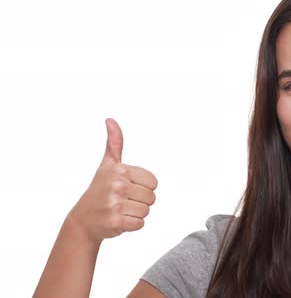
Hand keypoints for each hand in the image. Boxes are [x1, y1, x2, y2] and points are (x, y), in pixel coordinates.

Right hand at [67, 118, 157, 241]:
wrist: (82, 220)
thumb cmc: (99, 190)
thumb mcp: (107, 165)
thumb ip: (114, 143)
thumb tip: (110, 120)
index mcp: (120, 170)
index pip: (153, 182)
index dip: (143, 188)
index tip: (127, 189)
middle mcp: (117, 185)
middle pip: (152, 198)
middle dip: (140, 202)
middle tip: (122, 201)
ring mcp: (115, 204)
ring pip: (146, 211)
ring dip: (135, 214)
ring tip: (119, 210)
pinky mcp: (115, 221)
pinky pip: (140, 224)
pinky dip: (132, 225)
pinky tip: (118, 221)